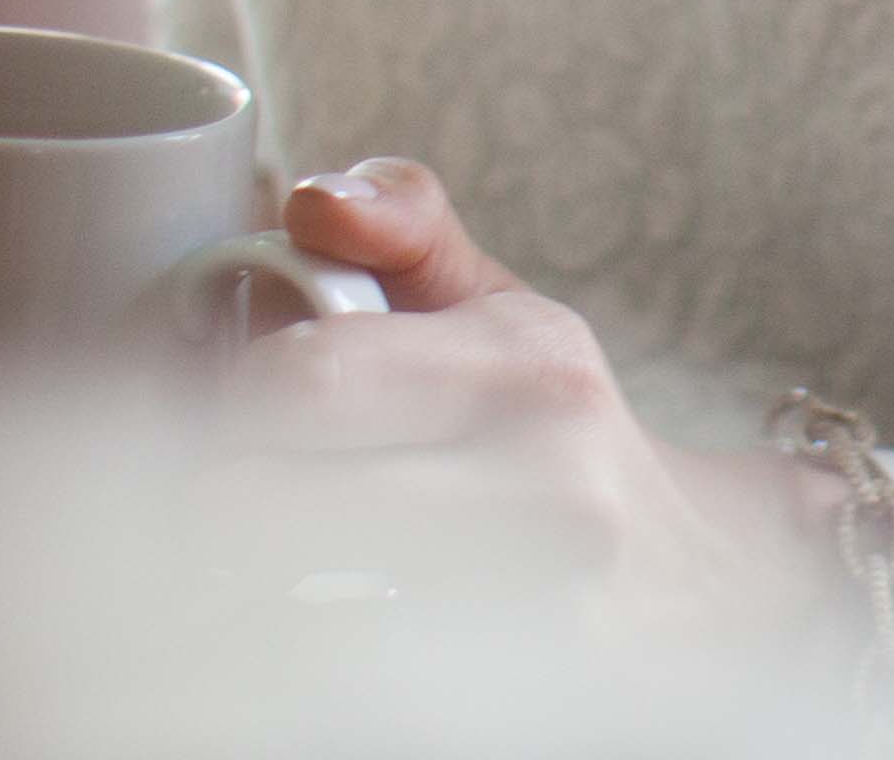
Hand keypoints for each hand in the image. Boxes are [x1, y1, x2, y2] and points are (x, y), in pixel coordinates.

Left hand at [218, 157, 837, 644]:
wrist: (690, 577)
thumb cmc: (553, 427)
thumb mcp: (497, 306)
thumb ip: (401, 221)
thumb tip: (308, 201)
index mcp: (525, 367)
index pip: (299, 381)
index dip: (219, 398)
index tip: (213, 411)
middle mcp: (546, 489)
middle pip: (270, 507)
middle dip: (206, 496)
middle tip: (203, 492)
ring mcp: (535, 610)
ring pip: (287, 608)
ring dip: (233, 585)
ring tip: (245, 559)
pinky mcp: (511, 693)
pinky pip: (333, 675)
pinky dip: (293, 642)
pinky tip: (306, 618)